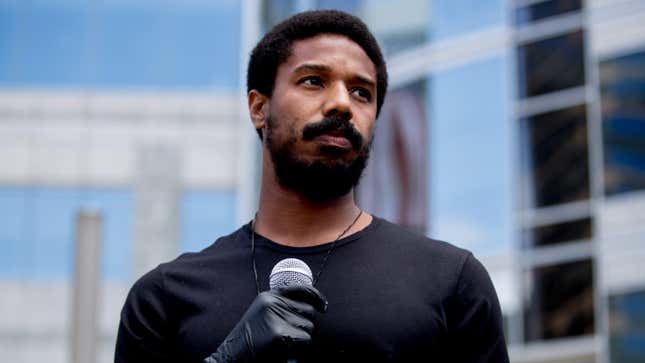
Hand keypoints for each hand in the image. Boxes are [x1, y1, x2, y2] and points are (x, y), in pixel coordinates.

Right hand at [204, 284, 326, 362]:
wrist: (231, 357)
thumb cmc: (250, 341)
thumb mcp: (263, 316)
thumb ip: (282, 307)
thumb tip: (313, 307)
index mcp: (268, 297)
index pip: (299, 289)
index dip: (315, 296)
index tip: (324, 306)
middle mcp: (272, 303)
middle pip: (308, 311)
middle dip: (304, 325)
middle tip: (289, 337)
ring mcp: (275, 318)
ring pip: (308, 327)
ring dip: (301, 339)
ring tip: (282, 344)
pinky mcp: (279, 334)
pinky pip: (304, 340)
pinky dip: (299, 349)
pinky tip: (284, 351)